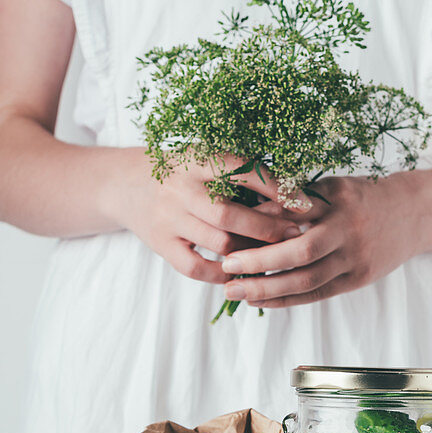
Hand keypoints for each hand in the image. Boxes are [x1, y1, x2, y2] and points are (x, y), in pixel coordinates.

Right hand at [105, 151, 301, 284]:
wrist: (126, 183)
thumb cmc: (182, 171)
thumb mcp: (207, 158)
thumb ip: (242, 173)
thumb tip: (294, 194)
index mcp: (197, 159)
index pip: (243, 171)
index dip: (277, 188)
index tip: (305, 203)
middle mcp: (181, 189)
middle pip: (230, 215)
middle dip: (269, 227)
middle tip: (296, 234)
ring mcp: (169, 219)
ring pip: (219, 244)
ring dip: (252, 252)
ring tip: (275, 254)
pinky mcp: (161, 245)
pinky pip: (197, 268)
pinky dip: (224, 273)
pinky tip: (242, 271)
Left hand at [219, 173, 425, 307]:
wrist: (415, 213)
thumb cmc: (362, 197)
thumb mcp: (333, 186)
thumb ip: (297, 198)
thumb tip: (250, 212)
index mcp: (338, 198)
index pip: (292, 212)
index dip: (260, 225)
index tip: (228, 230)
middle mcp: (349, 229)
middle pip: (300, 252)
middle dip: (260, 262)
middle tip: (226, 267)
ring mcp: (356, 257)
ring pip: (307, 280)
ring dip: (268, 289)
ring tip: (235, 292)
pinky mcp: (359, 278)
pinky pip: (318, 294)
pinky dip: (288, 299)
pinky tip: (261, 301)